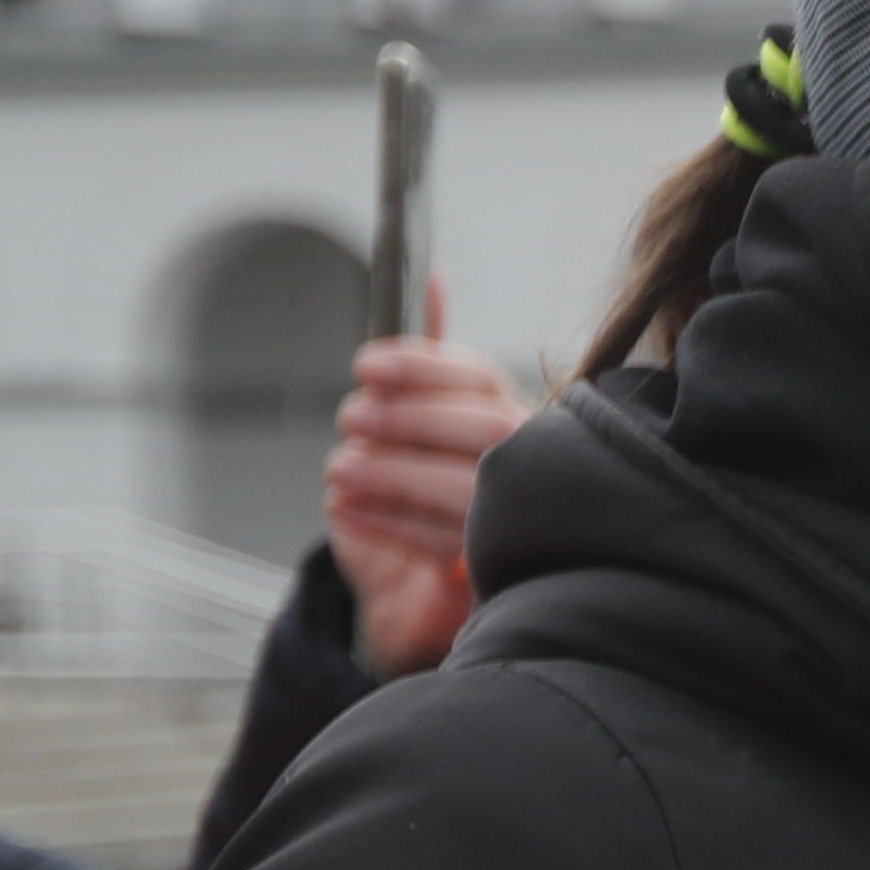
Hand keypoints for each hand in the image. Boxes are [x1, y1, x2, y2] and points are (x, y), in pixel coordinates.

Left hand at [331, 305, 533, 679]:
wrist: (434, 588)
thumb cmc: (437, 487)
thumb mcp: (431, 415)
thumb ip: (432, 362)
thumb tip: (432, 281)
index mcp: (516, 415)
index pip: (480, 377)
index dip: (421, 367)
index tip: (366, 367)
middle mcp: (529, 461)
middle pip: (482, 426)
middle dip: (408, 418)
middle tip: (351, 418)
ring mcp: (517, 514)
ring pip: (465, 485)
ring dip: (390, 473)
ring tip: (340, 469)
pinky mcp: (492, 564)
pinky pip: (442, 542)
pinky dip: (385, 522)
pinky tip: (346, 509)